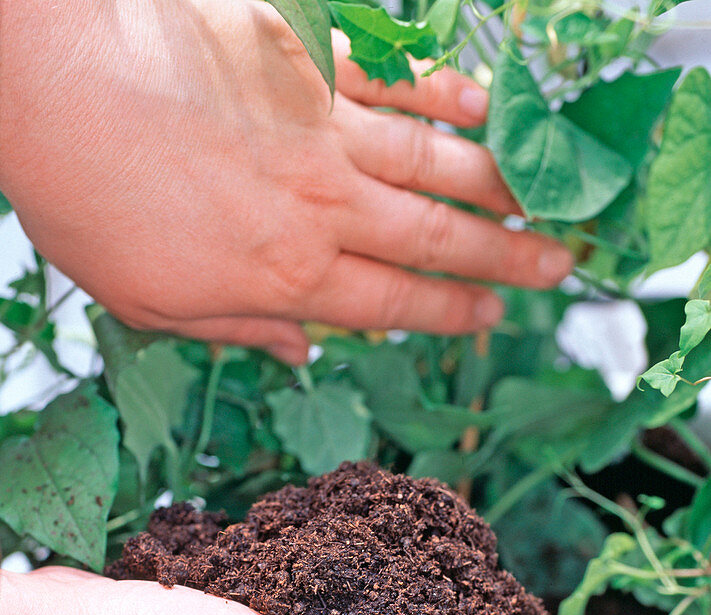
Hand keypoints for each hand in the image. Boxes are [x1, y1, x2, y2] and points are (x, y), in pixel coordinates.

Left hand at [0, 0, 572, 363]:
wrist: (55, 85)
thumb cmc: (88, 200)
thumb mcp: (151, 301)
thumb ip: (240, 328)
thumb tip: (303, 354)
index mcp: (285, 275)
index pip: (390, 304)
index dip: (449, 315)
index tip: (491, 320)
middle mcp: (323, 208)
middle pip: (432, 240)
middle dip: (501, 260)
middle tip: (556, 269)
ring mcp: (322, 129)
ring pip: (432, 164)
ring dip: (495, 188)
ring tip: (543, 203)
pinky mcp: (309, 59)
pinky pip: (396, 83)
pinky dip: (444, 98)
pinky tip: (484, 111)